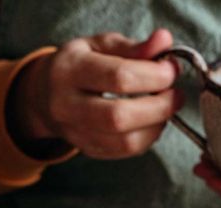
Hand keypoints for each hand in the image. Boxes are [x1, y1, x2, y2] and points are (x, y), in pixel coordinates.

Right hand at [9, 29, 180, 158]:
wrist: (45, 95)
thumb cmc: (79, 65)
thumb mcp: (101, 45)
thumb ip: (133, 46)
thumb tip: (164, 42)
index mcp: (70, 71)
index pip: (118, 77)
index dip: (153, 76)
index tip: (170, 71)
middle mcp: (67, 106)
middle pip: (119, 117)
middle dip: (158, 108)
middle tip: (175, 96)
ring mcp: (75, 133)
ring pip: (124, 142)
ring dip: (155, 126)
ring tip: (164, 108)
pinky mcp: (88, 150)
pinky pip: (124, 152)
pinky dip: (146, 138)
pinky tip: (150, 122)